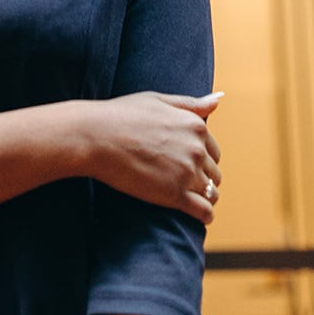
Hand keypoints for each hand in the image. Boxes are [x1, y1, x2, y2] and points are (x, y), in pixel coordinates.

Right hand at [89, 91, 221, 222]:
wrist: (95, 136)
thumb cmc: (121, 115)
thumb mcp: (158, 101)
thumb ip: (190, 104)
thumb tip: (218, 99)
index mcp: (195, 126)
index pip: (214, 151)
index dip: (202, 160)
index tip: (186, 165)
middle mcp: (197, 149)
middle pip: (214, 173)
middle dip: (202, 178)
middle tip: (182, 182)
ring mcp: (187, 173)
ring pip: (211, 193)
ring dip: (204, 197)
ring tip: (188, 199)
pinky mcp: (175, 195)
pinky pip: (204, 212)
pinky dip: (204, 215)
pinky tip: (196, 215)